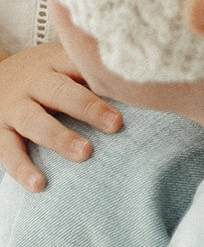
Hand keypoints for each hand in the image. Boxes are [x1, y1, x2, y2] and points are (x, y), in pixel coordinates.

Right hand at [0, 36, 123, 191]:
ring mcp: (13, 106)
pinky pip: (7, 151)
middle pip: (61, 92)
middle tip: (116, 124)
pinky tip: (39, 184)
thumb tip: (146, 84)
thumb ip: (93, 71)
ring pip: (35, 121)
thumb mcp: (61, 61)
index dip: (104, 77)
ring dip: (60, 137)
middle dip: (88, 107)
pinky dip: (22, 168)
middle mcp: (34, 81)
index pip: (80, 64)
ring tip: (84, 153)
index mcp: (54, 62)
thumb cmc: (41, 73)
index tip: (132, 90)